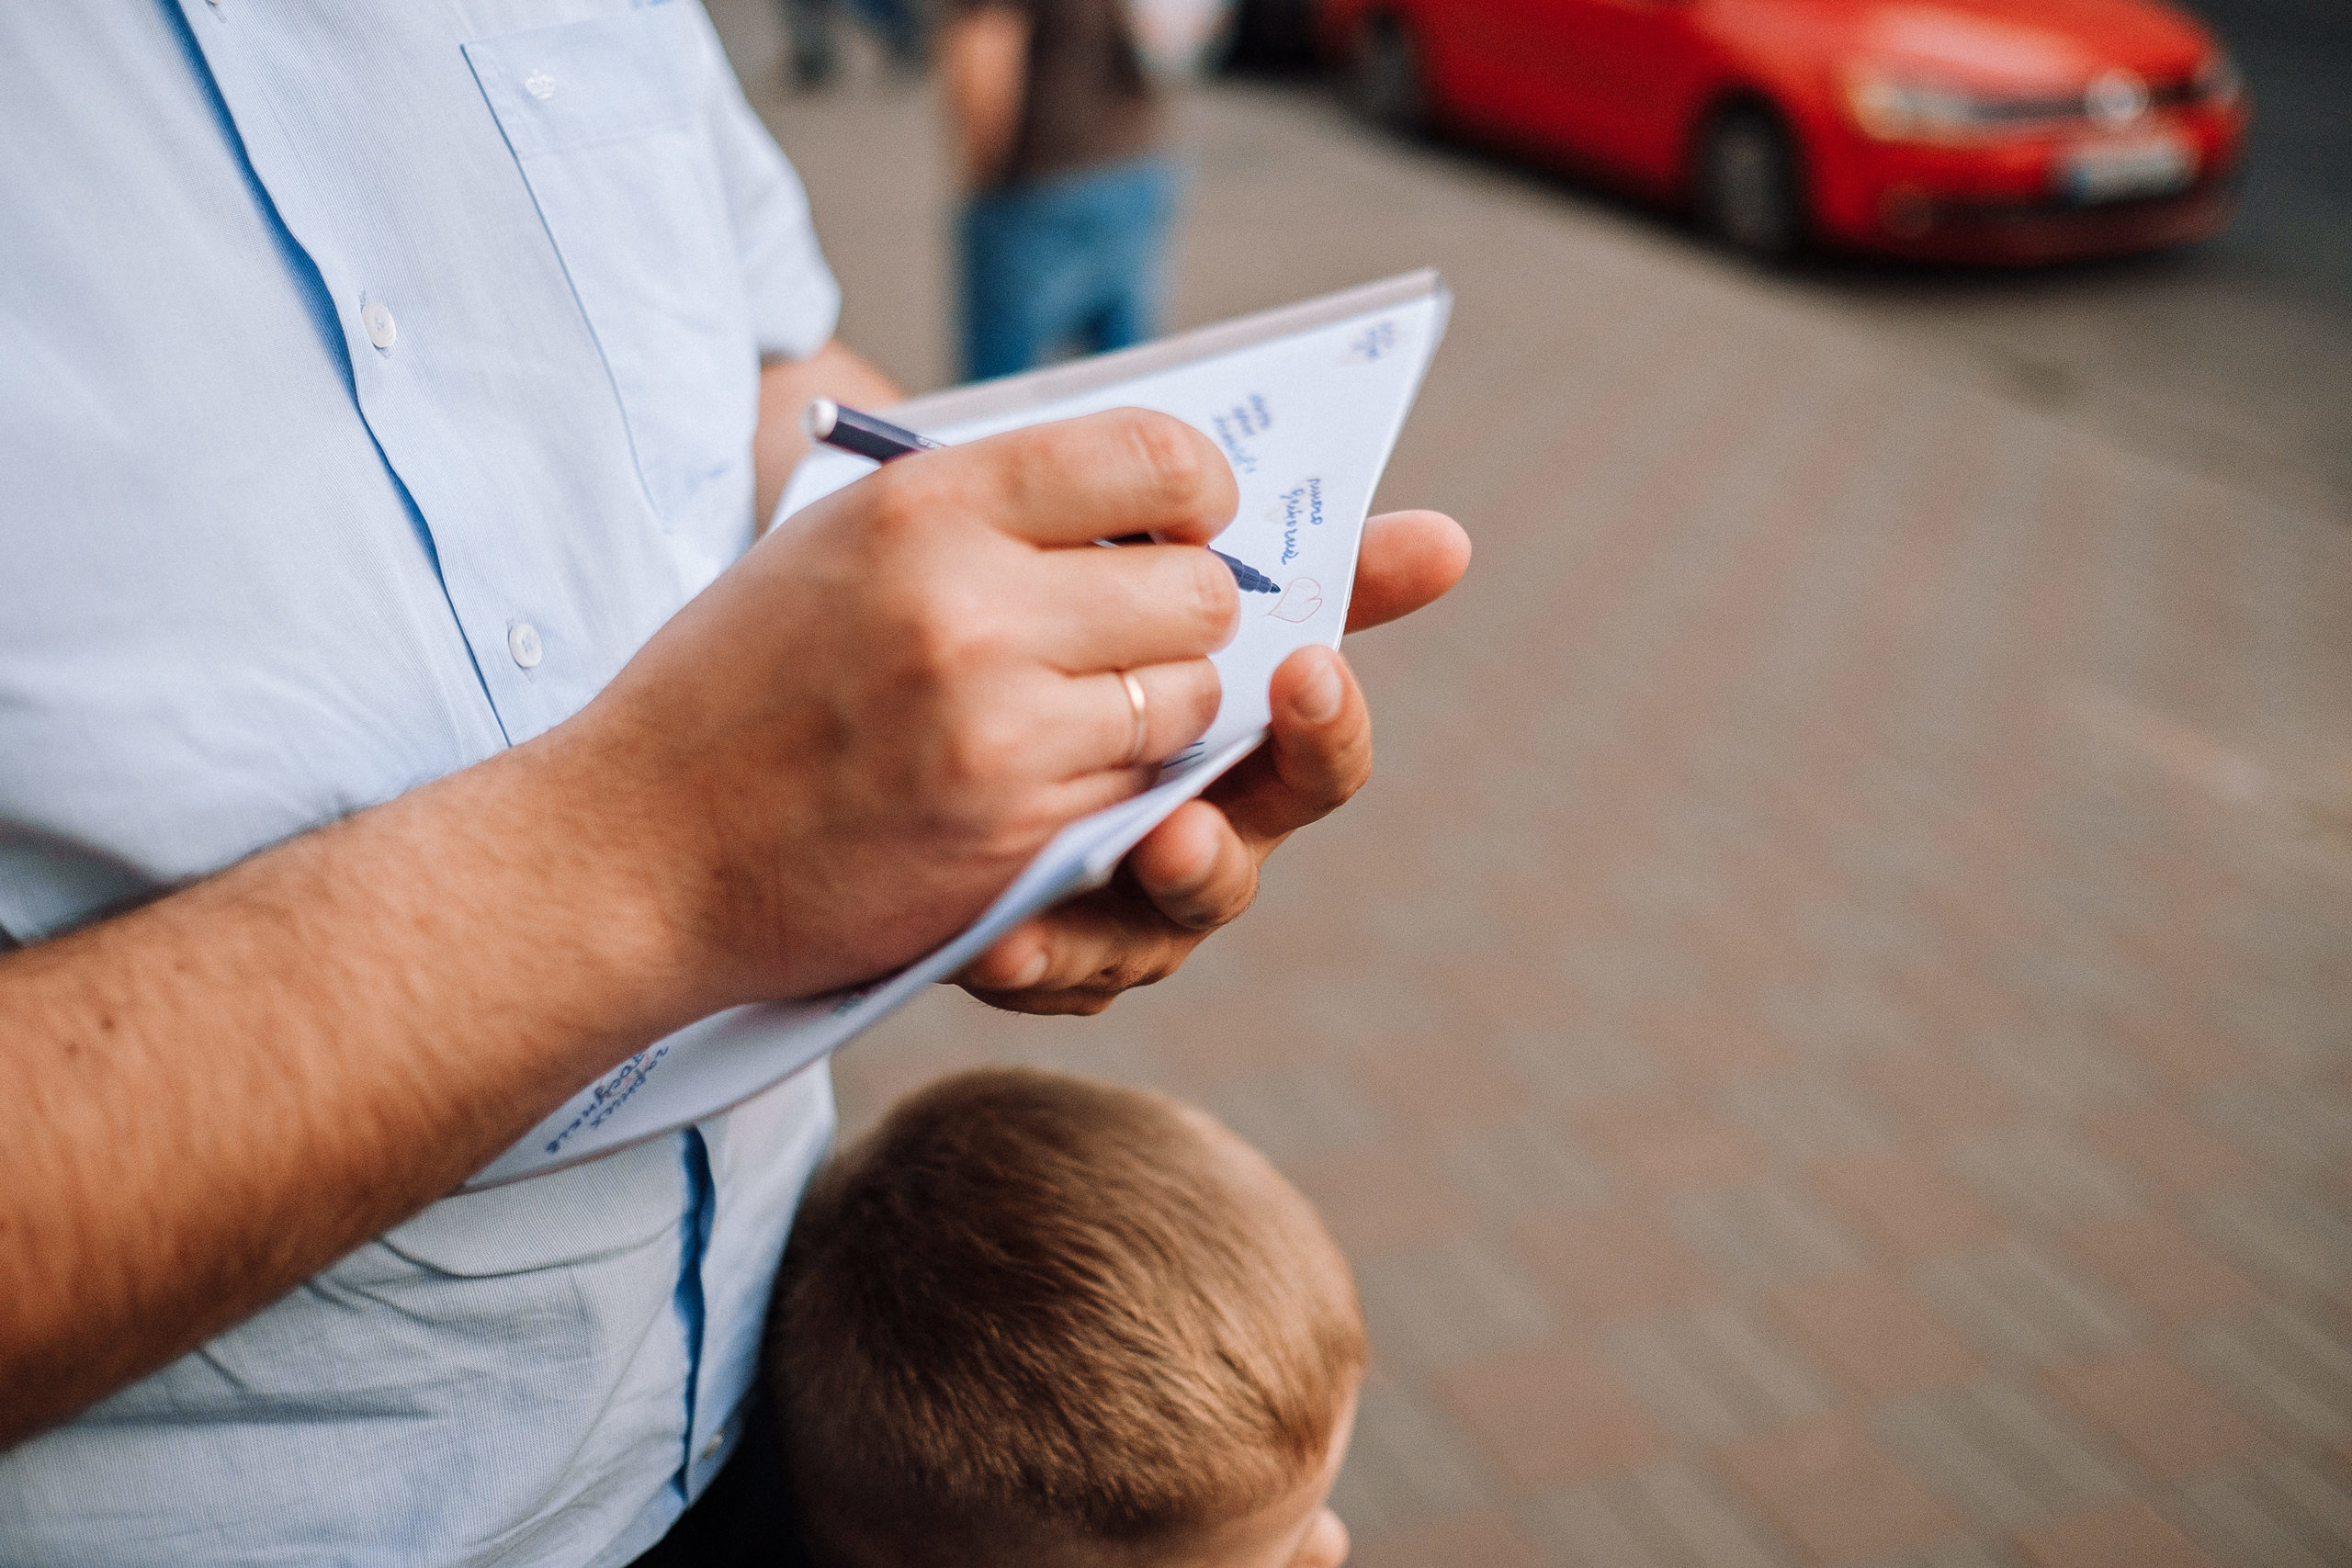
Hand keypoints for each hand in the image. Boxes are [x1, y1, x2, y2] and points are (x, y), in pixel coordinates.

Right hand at [565, 408, 1241, 1008]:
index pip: (1153, 455)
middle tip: (1136, 632)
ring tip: (1077, 713)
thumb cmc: (736, 686)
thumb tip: (1130, 499)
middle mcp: (972, 608)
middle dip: (1185, 612)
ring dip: (1159, 708)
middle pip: (1199, 591)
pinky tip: (1041, 781)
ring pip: (1189, 701)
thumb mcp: (838, 540)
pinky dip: (1116, 789)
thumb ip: (981, 510)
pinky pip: (1139, 794)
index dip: (1198, 490)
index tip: (1190, 519)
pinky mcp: (1013, 837)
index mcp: (927, 506)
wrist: (636, 848)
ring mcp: (999, 731)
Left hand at [957, 508, 1470, 1013]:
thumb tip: (1451, 539)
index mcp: (1252, 766)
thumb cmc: (1112, 655)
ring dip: (1101, 921)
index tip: (1309, 670)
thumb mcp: (1183, 599)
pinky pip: (1039, 969)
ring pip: (1144, 936)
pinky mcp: (1040, 950)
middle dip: (1209, 855)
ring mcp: (1122, 913)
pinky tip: (997, 938)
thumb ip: (1303, 572)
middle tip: (1183, 829)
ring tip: (1087, 888)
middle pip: (1229, 870)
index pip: (1319, 758)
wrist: (956, 733)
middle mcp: (1201, 849)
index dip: (1325, 725)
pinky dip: (1026, 957)